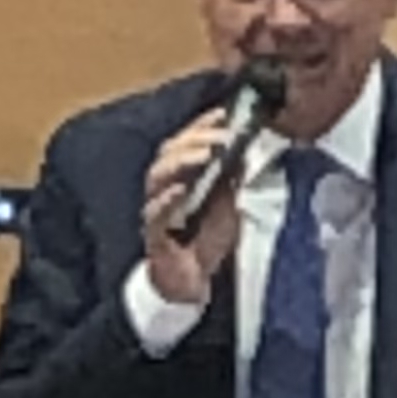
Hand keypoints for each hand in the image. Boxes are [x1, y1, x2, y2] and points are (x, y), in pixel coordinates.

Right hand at [138, 120, 240, 304]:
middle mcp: (165, 186)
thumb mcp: (228, 209)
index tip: (224, 115)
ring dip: (182, 162)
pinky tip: (181, 189)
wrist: (192, 282)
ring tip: (204, 155)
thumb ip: (231, 183)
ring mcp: (156, 208)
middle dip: (195, 139)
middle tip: (220, 136)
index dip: (203, 125)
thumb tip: (243, 154)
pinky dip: (167, 199)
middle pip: (169, 152)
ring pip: (158, 175)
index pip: (187, 142)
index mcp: (182, 176)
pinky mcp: (153, 233)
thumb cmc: (205, 242)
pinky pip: (155, 213)